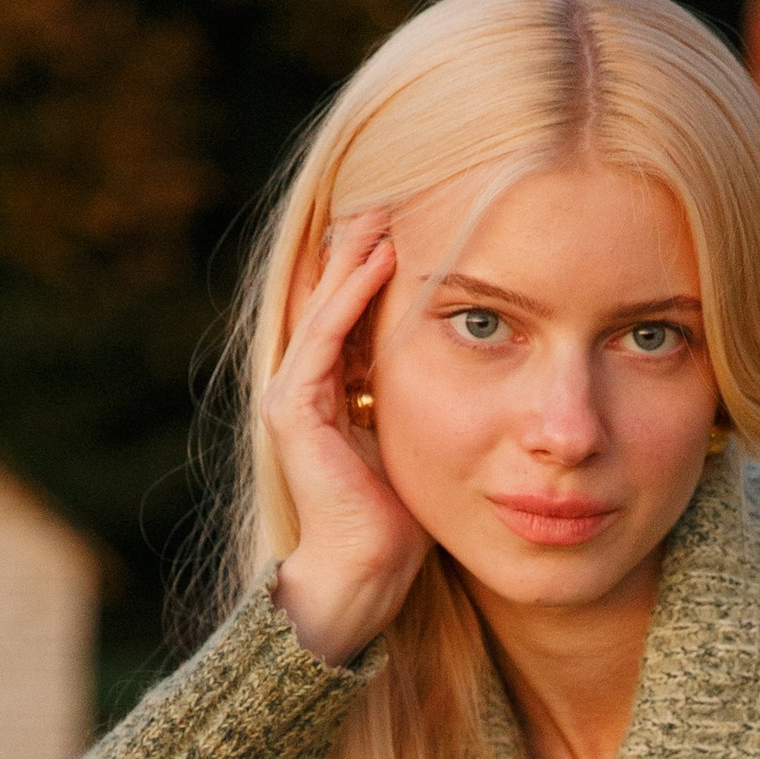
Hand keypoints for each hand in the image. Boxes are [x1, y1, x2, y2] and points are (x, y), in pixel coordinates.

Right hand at [263, 217, 429, 661]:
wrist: (370, 570)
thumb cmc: (403, 516)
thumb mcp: (422, 433)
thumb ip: (423, 390)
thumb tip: (470, 346)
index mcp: (327, 388)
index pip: (345, 305)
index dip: (371, 259)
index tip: (411, 213)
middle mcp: (300, 384)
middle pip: (328, 292)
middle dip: (359, 241)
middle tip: (394, 188)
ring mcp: (290, 394)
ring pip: (322, 303)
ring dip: (353, 253)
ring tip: (384, 206)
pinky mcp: (293, 411)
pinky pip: (324, 336)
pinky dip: (350, 295)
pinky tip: (379, 259)